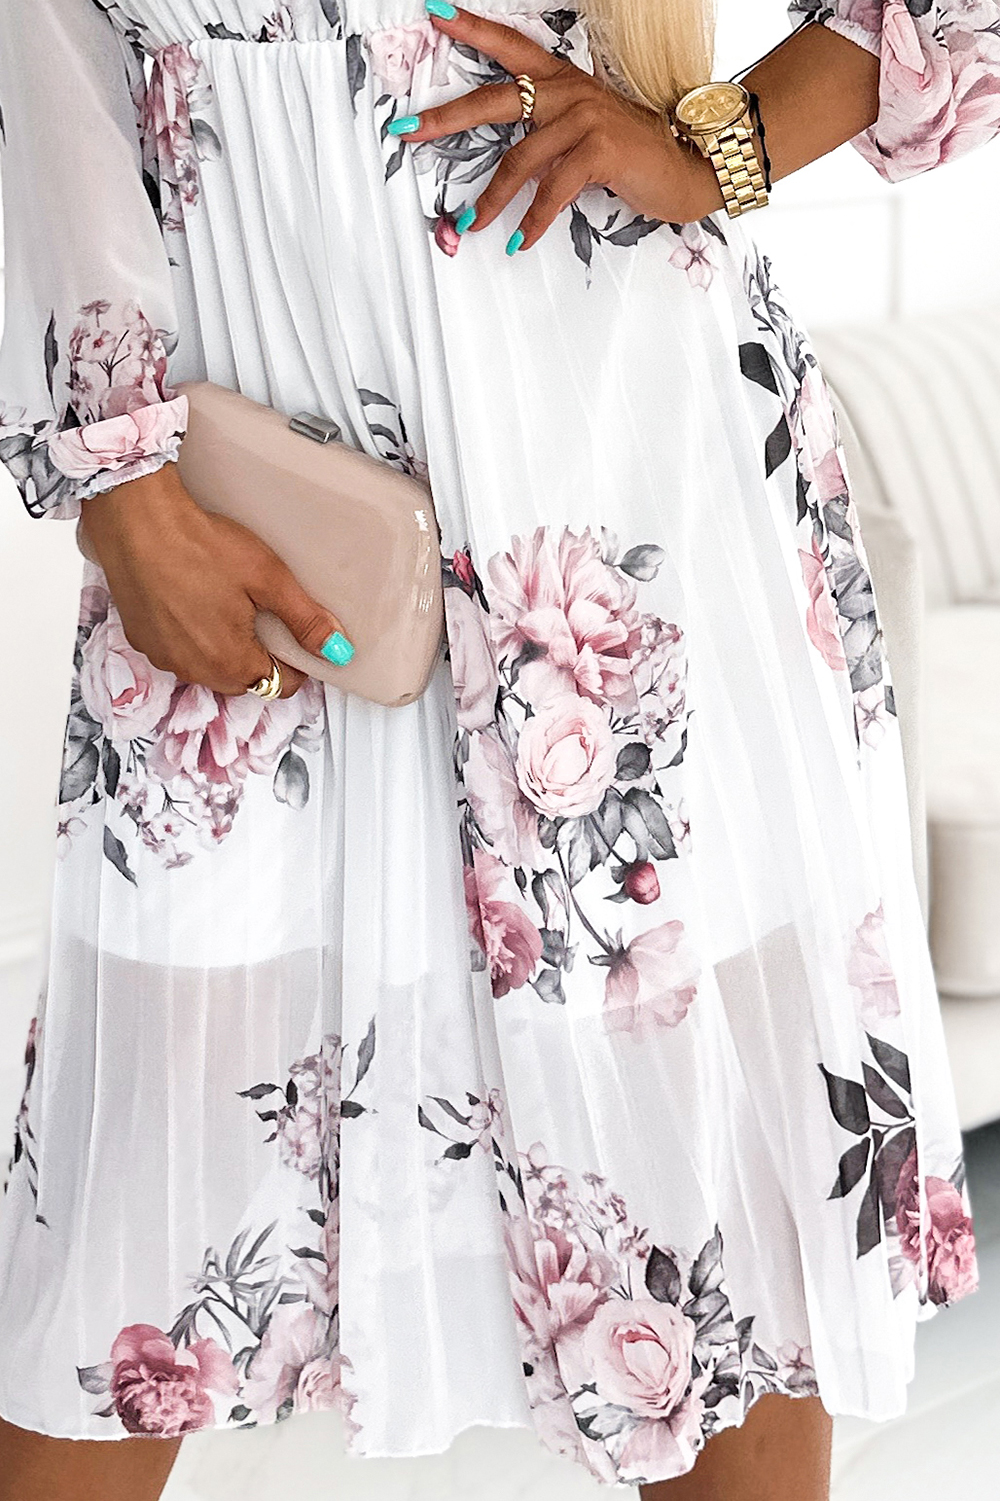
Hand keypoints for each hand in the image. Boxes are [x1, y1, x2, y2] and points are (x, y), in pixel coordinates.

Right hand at [80, 463, 349, 698]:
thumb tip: (338, 651)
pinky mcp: (140, 638)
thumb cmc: (201, 546)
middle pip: (244, 680)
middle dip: (260, 656)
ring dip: (223, 648)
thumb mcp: (269, 579)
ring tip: (227, 604)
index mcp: (232, 664)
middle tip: (263, 615)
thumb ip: (305, 620)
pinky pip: (177, 650)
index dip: (296, 664)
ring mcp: (163, 657)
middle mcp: (195, 671)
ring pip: (208, 667)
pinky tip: (193, 600)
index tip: (297, 636)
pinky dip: (190, 635)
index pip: (279, 685)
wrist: (137, 520)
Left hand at [398, 5, 722, 249]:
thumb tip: (512, 173)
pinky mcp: (597, 151)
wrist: (689, 166)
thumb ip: (551, 139)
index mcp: (564, 81)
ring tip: (470, 224)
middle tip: (406, 129)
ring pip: (519, 160)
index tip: (435, 13)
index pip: (511, 47)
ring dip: (491, 200)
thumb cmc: (637, 154)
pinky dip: (532, 223)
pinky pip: (551, 191)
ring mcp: (584, 119)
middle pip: (494, 100)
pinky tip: (519, 242)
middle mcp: (569, 92)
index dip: (473, 30)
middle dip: (444, 118)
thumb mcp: (589, 134)